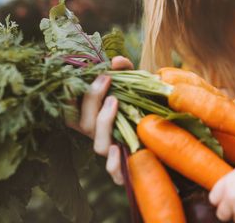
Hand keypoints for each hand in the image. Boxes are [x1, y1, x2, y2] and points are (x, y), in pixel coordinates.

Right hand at [66, 56, 132, 184]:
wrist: (166, 128)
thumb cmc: (144, 105)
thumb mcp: (133, 86)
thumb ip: (125, 71)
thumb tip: (117, 61)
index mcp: (93, 118)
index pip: (70, 110)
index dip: (68, 95)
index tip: (82, 74)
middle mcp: (99, 136)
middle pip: (83, 123)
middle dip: (91, 98)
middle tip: (105, 78)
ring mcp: (111, 152)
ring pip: (98, 145)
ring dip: (103, 122)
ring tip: (114, 101)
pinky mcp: (126, 168)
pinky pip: (114, 173)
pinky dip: (114, 165)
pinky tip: (118, 149)